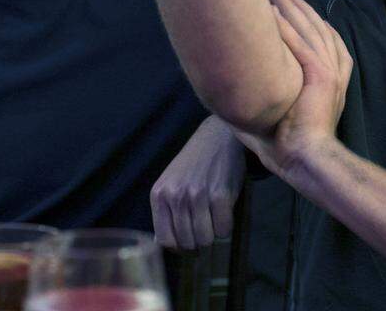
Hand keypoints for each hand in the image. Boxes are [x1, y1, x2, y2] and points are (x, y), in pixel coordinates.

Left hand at [151, 115, 244, 249]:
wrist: (217, 137)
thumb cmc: (194, 164)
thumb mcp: (171, 183)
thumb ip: (166, 210)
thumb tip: (163, 243)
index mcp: (159, 195)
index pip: (165, 240)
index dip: (179, 247)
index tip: (188, 243)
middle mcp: (176, 196)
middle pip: (187, 242)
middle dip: (198, 243)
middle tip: (205, 230)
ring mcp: (197, 196)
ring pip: (205, 239)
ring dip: (212, 236)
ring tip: (214, 221)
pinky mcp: (220, 195)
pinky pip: (223, 229)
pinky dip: (226, 227)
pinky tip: (225, 213)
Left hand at [235, 0, 352, 181]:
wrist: (304, 159)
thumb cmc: (288, 147)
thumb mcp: (279, 117)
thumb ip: (261, 105)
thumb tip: (228, 103)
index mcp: (330, 84)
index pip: (327, 44)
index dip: (314, 25)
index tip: (299, 10)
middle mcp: (333, 74)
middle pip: (319, 31)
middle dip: (302, 10)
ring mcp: (328, 74)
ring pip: (311, 32)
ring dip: (293, 11)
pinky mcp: (320, 77)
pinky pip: (301, 46)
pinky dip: (287, 29)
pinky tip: (273, 14)